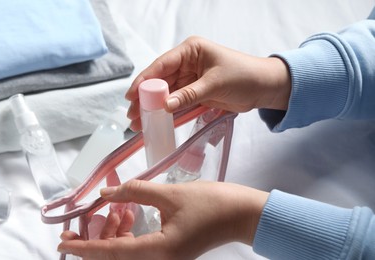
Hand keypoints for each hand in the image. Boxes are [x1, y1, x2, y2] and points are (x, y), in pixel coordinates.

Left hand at [57, 180, 268, 259]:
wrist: (240, 213)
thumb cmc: (210, 203)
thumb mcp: (169, 194)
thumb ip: (135, 192)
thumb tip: (107, 193)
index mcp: (158, 252)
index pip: (111, 253)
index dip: (83, 248)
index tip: (61, 244)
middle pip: (115, 255)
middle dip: (94, 238)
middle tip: (80, 221)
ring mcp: (164, 258)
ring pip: (126, 250)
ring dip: (113, 231)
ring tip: (110, 207)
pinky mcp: (169, 251)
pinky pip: (139, 246)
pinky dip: (128, 230)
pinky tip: (126, 210)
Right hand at [126, 36, 290, 130]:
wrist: (265, 88)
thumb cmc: (244, 76)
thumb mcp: (214, 84)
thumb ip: (189, 95)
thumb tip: (164, 105)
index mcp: (191, 51)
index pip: (162, 65)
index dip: (144, 81)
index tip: (131, 96)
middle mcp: (188, 63)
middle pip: (161, 81)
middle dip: (146, 98)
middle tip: (132, 115)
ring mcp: (191, 79)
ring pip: (167, 94)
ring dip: (154, 107)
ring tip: (139, 123)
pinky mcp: (196, 93)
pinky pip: (178, 103)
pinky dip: (168, 112)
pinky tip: (156, 121)